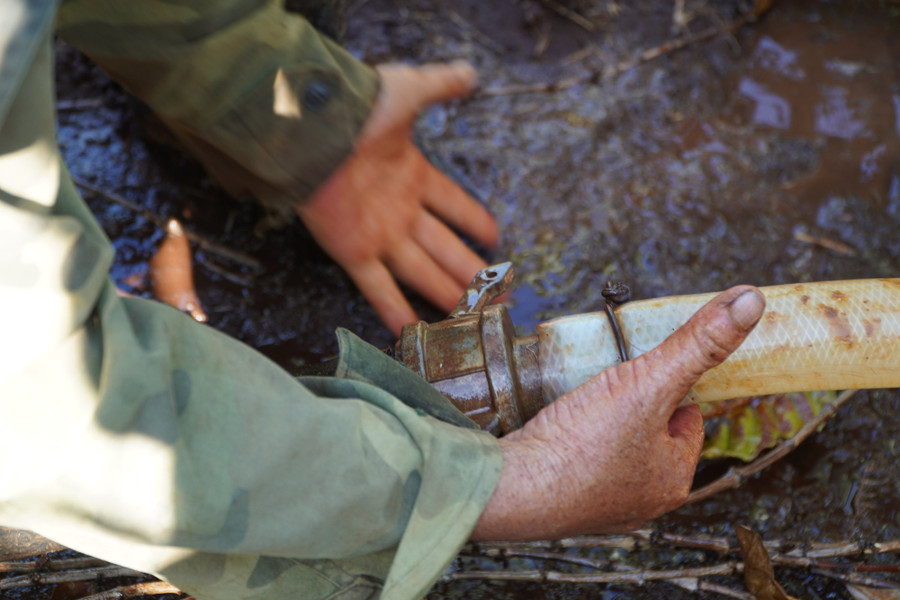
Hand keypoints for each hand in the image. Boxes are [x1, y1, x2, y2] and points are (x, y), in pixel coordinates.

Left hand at [296, 61, 498, 335]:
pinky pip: (379, 288)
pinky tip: (414, 332)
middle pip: (445, 250)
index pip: (454, 205)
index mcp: (414, 176)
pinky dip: (395, 311)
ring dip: (449, 296)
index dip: (475, 221)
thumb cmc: (361, 108)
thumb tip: (470, 73)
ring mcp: (379, 235)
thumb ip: (440, 86)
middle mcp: (401, 211)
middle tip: (500, 295)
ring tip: (476, 318)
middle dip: (474, 274)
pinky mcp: (355, 252)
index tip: (496, 238)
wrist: (313, 126)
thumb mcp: (409, 90)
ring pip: (422, 274)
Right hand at [471, 286, 765, 539]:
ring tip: (580, 403)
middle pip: (649, 433)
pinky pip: (580, 464)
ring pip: (614, 449)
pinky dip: (572, 444)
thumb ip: (697, 343)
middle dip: (630, 406)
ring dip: (600, 424)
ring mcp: (602, 506)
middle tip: (605, 386)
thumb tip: (749, 304)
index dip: (667, 390)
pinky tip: (558, 428)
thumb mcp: (647, 382)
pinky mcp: (564, 503)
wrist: (510, 488)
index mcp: (673, 480)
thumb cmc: (579, 447)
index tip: (645, 373)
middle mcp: (643, 501)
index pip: (688, 420)